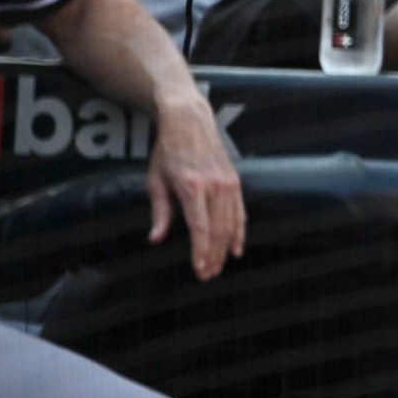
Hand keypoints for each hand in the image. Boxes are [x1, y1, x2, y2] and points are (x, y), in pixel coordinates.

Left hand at [147, 95, 242, 281]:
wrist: (190, 121)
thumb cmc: (168, 150)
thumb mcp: (156, 180)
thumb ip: (159, 211)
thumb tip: (156, 238)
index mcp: (192, 186)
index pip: (200, 227)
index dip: (200, 251)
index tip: (199, 269)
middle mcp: (214, 186)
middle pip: (219, 230)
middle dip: (214, 256)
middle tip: (208, 275)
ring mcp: (228, 183)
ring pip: (232, 224)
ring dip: (226, 249)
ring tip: (219, 267)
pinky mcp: (235, 182)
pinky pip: (241, 212)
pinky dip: (240, 232)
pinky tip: (237, 248)